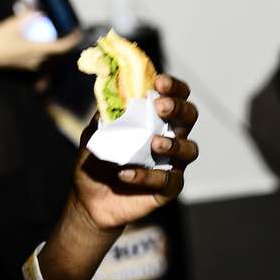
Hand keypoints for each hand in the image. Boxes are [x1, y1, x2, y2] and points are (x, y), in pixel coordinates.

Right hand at [0, 13, 81, 70]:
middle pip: (56, 50)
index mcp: (36, 50)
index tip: (78, 30)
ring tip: (54, 28)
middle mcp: (37, 60)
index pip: (61, 47)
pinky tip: (40, 34)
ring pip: (49, 52)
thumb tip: (41, 11)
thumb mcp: (11, 25)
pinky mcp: (26, 63)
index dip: (72, 39)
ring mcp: (31, 64)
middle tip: (67, 25)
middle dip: (64, 38)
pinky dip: (45, 45)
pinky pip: (41, 54)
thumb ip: (28, 17)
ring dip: (53, 42)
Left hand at [71, 74, 198, 231]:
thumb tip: (113, 91)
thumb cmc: (96, 158)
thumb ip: (106, 113)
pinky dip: (146, 176)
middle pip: (189, 117)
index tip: (159, 81)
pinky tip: (125, 174)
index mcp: (153, 118)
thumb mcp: (95, 132)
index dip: (173, 86)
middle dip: (179, 108)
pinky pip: (168, 181)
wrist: (89, 198)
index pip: (173, 95)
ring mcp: (171, 163)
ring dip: (174, 144)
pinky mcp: (168, 188)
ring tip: (154, 143)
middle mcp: (169, 136)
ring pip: (190, 149)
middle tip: (161, 106)